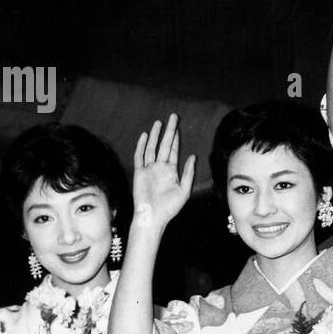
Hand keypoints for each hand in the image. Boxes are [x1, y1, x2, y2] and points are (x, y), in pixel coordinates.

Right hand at [132, 114, 195, 229]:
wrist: (153, 216)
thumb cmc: (170, 207)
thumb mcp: (184, 189)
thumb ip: (189, 172)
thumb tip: (193, 156)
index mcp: (171, 171)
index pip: (173, 150)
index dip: (176, 138)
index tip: (178, 126)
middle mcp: (160, 168)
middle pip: (164, 145)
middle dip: (169, 131)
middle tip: (173, 116)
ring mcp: (149, 169)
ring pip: (152, 147)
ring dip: (155, 135)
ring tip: (159, 122)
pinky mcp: (139, 172)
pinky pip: (139, 156)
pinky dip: (141, 145)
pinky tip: (144, 135)